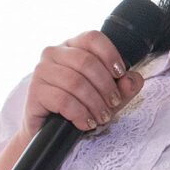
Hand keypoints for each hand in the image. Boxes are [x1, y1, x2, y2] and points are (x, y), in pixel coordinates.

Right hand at [20, 31, 144, 137]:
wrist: (48, 132)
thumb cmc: (77, 108)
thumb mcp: (107, 97)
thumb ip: (124, 87)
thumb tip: (134, 79)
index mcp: (72, 46)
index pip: (92, 38)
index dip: (110, 54)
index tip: (120, 74)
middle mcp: (53, 53)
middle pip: (86, 61)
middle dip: (105, 86)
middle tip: (113, 104)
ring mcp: (41, 71)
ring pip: (75, 82)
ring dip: (94, 103)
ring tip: (101, 118)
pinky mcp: (35, 91)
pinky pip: (63, 100)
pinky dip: (80, 114)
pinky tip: (85, 123)